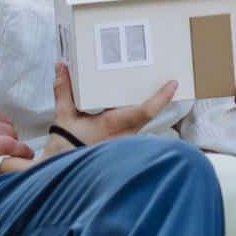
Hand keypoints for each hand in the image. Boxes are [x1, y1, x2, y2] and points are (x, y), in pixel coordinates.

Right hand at [53, 63, 175, 146]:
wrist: (63, 169)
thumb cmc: (65, 145)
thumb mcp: (64, 116)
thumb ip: (63, 90)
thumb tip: (62, 66)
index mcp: (113, 124)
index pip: (145, 111)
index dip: (161, 97)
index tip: (173, 83)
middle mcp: (124, 135)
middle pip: (148, 114)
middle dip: (158, 98)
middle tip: (166, 79)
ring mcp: (125, 143)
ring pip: (143, 122)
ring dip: (149, 107)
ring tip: (153, 89)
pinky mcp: (122, 148)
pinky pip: (136, 129)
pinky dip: (137, 116)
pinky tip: (132, 107)